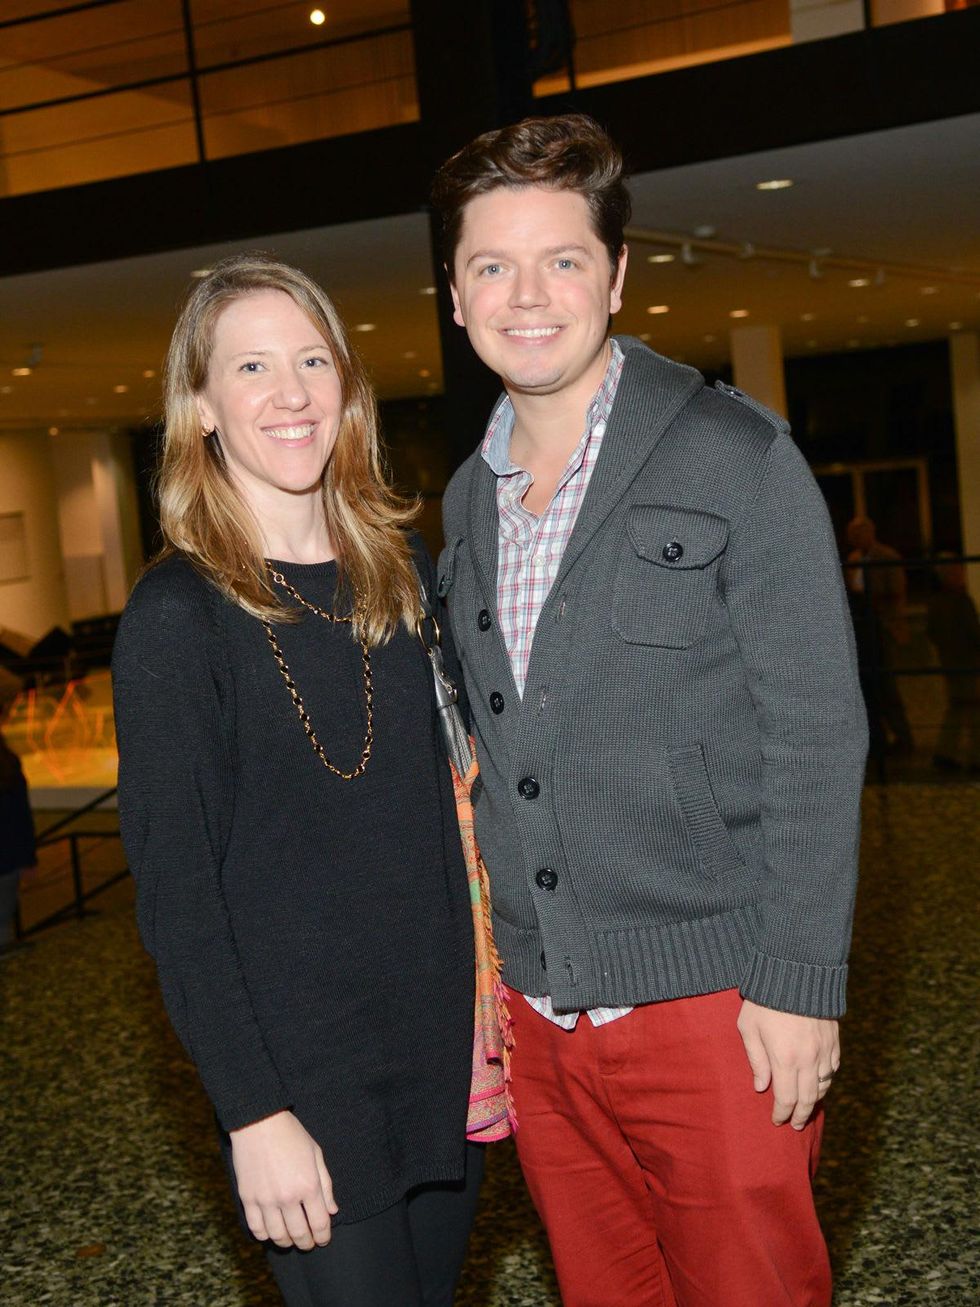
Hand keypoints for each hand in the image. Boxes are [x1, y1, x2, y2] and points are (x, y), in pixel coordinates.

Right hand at [230, 1110, 337, 1248]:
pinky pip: (256, 1228)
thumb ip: (326, 1185)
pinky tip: (271, 1232)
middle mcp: (287, 1197)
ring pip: (277, 1235)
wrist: (259, 1122)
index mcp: (308, 1185)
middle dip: (307, 1242)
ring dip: (286, 1242)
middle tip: (309, 1243)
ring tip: (291, 1240)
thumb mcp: (316, 1154)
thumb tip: (332, 1210)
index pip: (320, 1223)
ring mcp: (265, 1200)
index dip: (323, 1236)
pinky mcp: (248, 1198)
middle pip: (299, 1233)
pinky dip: (265, 1235)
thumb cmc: (291, 1135)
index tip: (323, 1239)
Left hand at [737, 999, 839, 1129]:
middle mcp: (808, 1059)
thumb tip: (761, 1087)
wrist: (796, 971)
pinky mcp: (834, 1039)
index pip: (786, 1099)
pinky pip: (833, 1068)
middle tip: (795, 1125)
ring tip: (806, 1107)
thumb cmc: (764, 999)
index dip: (782, 1114)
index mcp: (785, 1059)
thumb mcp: (749, 1028)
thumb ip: (756, 1060)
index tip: (777, 1121)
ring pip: (824, 1085)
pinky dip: (827, 1079)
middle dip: (800, 1115)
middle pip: (808, 1098)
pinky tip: (820, 1082)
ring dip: (814, 1099)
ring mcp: (824, 1049)